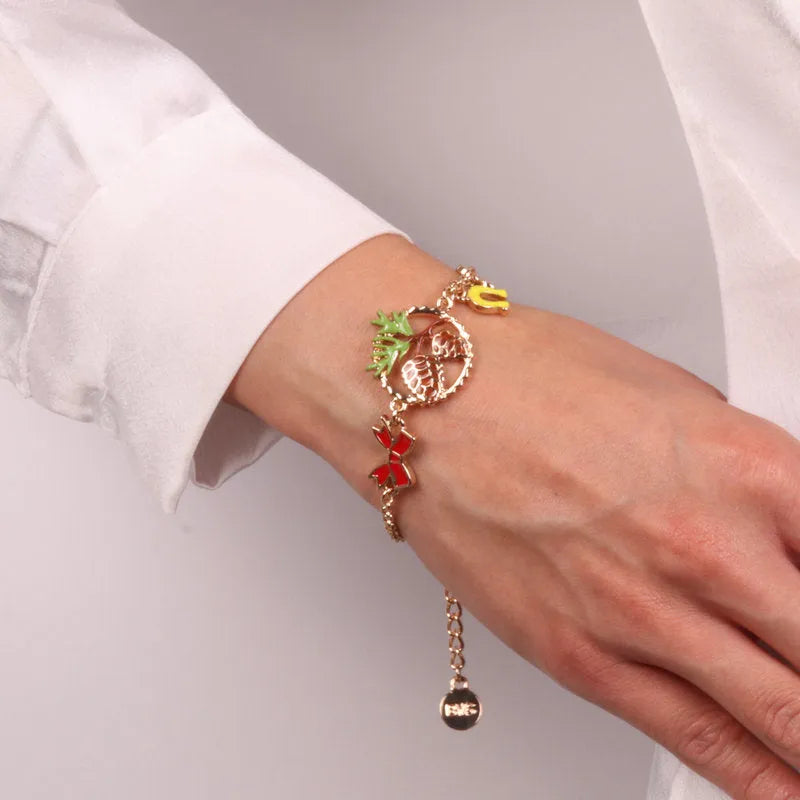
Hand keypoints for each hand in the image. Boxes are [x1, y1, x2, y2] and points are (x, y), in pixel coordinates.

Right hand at [227, 234, 799, 799]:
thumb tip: (780, 523)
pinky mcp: (583, 657)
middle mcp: (709, 548)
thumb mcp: (673, 399)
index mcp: (748, 467)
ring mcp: (646, 612)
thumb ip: (742, 474)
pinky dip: (757, 779)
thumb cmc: (530, 381)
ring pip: (785, 718)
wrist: (428, 403)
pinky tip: (780, 788)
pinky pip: (697, 741)